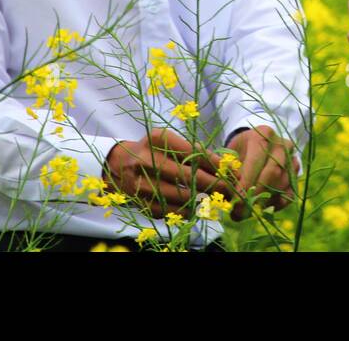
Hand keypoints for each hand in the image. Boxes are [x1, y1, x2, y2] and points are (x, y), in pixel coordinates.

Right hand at [102, 128, 232, 217]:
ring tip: (218, 198)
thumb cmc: (152, 150)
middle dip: (213, 184)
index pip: (193, 152)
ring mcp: (142, 183)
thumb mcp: (168, 141)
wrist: (117, 165)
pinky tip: (198, 206)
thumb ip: (192, 150)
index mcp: (157, 138)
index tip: (231, 171)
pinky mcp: (141, 201)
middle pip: (187, 175)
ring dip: (203, 199)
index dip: (215, 164)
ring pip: (180, 196)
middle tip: (230, 188)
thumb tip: (223, 166)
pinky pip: (171, 210)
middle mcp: (147, 159)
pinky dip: (187, 210)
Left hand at [225, 124, 298, 221]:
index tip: (236, 199)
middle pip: (273, 171)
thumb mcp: (230, 155)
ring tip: (246, 212)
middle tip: (241, 210)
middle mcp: (281, 144)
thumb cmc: (240, 151)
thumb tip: (226, 193)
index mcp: (263, 135)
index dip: (247, 181)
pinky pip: (289, 194)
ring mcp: (292, 159)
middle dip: (256, 193)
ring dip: (264, 201)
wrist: (256, 146)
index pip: (257, 159)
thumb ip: (228, 172)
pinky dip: (275, 204)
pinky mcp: (296, 175)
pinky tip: (261, 209)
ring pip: (282, 183)